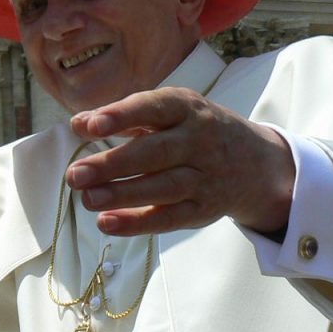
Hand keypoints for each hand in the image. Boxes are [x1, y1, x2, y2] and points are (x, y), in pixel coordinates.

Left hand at [66, 87, 294, 235]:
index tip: (90, 126)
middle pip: (155, 153)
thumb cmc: (196, 130)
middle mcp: (199, 141)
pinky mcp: (204, 209)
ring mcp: (205, 177)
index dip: (122, 116)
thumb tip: (78, 123)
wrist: (257, 163)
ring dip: (122, 195)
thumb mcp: (170, 112)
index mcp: (187, 108)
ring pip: (162, 188)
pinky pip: (169, 218)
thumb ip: (124, 117)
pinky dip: (137, 223)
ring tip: (87, 199)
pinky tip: (107, 222)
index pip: (154, 108)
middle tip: (75, 174)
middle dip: (113, 164)